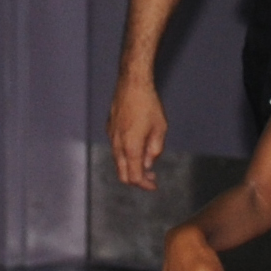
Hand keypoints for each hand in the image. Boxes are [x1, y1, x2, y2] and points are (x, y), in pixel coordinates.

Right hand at [108, 73, 167, 189]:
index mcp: (131, 147)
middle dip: (137, 180)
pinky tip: (137, 147)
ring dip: (131, 166)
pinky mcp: (110, 129)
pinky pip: (116, 149)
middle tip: (151, 178)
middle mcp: (118, 145)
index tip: (154, 185)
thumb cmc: (148, 105)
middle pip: (122, 174)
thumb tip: (149, 162)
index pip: (135, 176)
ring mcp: (111, 137)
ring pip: (118, 162)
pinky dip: (125, 155)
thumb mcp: (160, 129)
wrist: (132, 84)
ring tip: (146, 162)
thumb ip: (154, 149)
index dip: (145, 185)